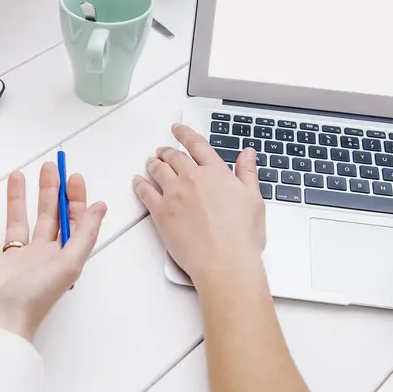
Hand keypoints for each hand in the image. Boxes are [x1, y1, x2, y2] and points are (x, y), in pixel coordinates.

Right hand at [0, 162, 106, 340]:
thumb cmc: (33, 298)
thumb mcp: (68, 264)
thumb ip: (84, 234)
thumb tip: (100, 207)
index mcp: (59, 258)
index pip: (70, 223)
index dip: (73, 199)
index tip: (72, 177)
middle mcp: (37, 257)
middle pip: (46, 218)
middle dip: (49, 192)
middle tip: (50, 168)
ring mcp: (11, 260)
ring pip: (16, 223)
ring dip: (18, 199)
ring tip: (18, 176)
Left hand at [133, 124, 265, 286]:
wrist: (224, 262)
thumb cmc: (241, 237)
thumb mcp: (254, 200)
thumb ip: (247, 173)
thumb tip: (247, 154)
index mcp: (216, 172)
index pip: (197, 145)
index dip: (185, 134)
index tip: (178, 129)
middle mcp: (193, 178)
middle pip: (174, 156)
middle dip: (167, 150)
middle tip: (163, 150)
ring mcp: (174, 194)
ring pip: (157, 170)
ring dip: (153, 163)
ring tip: (151, 162)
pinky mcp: (161, 213)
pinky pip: (145, 192)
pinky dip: (140, 184)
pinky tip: (138, 182)